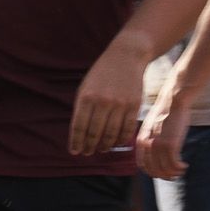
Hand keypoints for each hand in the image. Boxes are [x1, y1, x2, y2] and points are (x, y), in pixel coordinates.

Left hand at [70, 37, 150, 155]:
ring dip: (104, 146)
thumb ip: (82, 109)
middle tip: (87, 152)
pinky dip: (120, 140)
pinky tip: (115, 143)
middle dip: (89, 147)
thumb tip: (80, 134)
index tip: (75, 151)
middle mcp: (102, 102)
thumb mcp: (85, 88)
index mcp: (86, 97)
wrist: (126, 57)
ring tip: (101, 149)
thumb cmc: (101, 75)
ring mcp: (120, 105)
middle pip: (94, 134)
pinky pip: (126, 130)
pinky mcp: (134, 106)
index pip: (79, 127)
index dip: (76, 143)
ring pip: (111, 135)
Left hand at [138, 90, 191, 179]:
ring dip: (174, 173)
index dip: (152, 172)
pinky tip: (184, 166)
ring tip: (181, 171)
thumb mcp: (151, 127)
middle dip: (164, 176)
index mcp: (141, 141)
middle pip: (154, 170)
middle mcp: (147, 145)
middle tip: (173, 176)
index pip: (143, 165)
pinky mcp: (170, 145)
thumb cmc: (166, 112)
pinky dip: (179, 168)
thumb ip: (150, 139)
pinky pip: (174, 164)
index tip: (161, 173)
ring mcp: (158, 145)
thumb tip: (154, 151)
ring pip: (164, 169)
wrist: (174, 100)